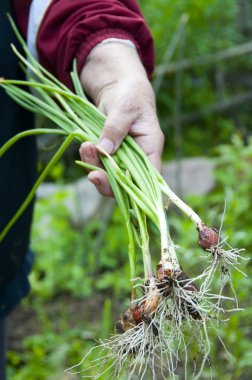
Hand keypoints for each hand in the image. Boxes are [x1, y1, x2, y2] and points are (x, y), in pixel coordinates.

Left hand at [79, 43, 163, 195]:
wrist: (118, 87)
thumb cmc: (130, 94)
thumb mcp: (125, 107)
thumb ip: (116, 128)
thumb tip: (105, 151)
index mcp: (150, 148)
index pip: (149, 177)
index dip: (136, 187)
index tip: (116, 183)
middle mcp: (137, 158)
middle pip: (125, 183)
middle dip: (107, 181)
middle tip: (92, 174)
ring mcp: (122, 158)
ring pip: (108, 176)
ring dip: (94, 167)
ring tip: (85, 147)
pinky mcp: (108, 154)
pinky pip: (98, 164)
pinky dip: (89, 159)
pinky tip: (84, 146)